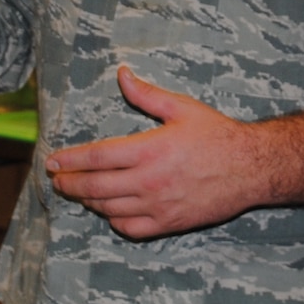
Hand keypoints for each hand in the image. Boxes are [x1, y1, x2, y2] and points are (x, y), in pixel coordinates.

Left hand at [45, 66, 261, 238]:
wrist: (251, 168)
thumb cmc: (217, 135)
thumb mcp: (181, 107)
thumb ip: (146, 95)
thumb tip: (121, 74)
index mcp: (149, 149)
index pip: (96, 157)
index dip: (69, 159)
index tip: (52, 160)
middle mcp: (149, 181)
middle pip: (94, 187)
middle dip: (69, 184)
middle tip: (56, 179)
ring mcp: (158, 206)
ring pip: (109, 209)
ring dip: (88, 200)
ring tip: (78, 192)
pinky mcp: (169, 223)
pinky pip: (130, 228)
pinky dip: (114, 220)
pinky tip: (109, 210)